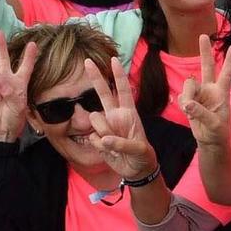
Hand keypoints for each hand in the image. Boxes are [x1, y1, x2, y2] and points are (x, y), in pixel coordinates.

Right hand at [0, 31, 33, 141]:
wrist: (0, 129)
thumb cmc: (14, 118)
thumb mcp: (18, 105)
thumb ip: (10, 89)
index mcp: (21, 83)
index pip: (26, 66)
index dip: (29, 56)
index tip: (33, 44)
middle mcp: (8, 80)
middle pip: (4, 59)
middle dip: (1, 46)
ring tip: (0, 95)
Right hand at [87, 56, 158, 180]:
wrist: (135, 170)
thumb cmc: (142, 156)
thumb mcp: (139, 150)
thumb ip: (122, 144)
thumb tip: (104, 139)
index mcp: (129, 113)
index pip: (123, 90)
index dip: (118, 76)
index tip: (114, 60)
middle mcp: (115, 115)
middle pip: (102, 93)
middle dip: (95, 77)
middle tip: (87, 61)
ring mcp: (105, 126)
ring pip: (94, 119)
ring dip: (103, 131)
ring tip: (116, 145)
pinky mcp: (96, 138)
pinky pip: (92, 137)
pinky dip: (100, 146)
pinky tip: (110, 151)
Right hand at [177, 33, 230, 150]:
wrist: (209, 140)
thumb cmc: (218, 132)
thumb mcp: (214, 124)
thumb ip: (200, 112)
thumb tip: (187, 103)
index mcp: (222, 93)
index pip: (227, 73)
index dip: (230, 61)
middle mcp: (210, 89)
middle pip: (207, 66)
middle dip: (205, 51)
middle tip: (204, 35)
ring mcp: (199, 93)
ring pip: (189, 84)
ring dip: (188, 96)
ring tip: (191, 110)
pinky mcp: (190, 100)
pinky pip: (182, 96)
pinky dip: (183, 104)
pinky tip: (188, 112)